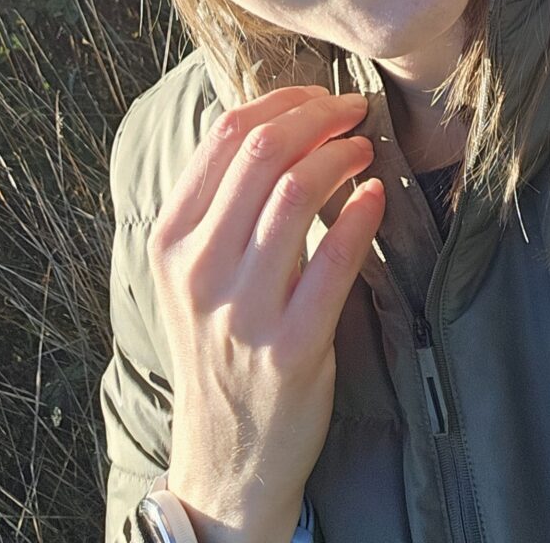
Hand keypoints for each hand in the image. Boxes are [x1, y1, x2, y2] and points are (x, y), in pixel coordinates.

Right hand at [148, 84, 385, 542]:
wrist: (228, 455)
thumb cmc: (222, 345)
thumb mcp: (195, 272)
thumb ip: (221, 203)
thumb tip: (276, 118)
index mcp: (171, 241)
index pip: (224, 136)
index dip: (281, 100)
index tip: (318, 95)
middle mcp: (199, 271)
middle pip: (262, 153)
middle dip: (318, 116)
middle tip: (353, 109)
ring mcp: (244, 312)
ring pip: (296, 194)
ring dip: (341, 155)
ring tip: (364, 148)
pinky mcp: (292, 348)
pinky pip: (335, 262)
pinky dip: (362, 215)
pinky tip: (377, 195)